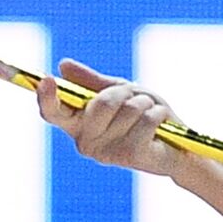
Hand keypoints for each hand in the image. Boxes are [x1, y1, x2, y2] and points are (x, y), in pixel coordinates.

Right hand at [36, 57, 185, 177]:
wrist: (176, 146)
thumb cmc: (145, 117)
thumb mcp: (120, 92)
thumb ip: (93, 82)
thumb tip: (63, 65)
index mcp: (77, 124)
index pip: (53, 112)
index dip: (46, 97)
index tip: (47, 79)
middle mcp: (85, 142)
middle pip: (101, 103)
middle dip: (125, 93)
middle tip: (136, 100)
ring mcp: (106, 152)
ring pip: (127, 109)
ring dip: (145, 104)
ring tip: (150, 115)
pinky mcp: (129, 156)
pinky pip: (145, 119)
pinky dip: (158, 114)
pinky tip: (160, 125)